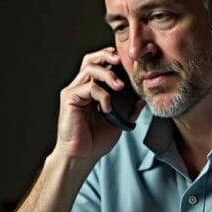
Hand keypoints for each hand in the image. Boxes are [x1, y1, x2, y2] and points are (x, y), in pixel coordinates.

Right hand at [54, 47, 143, 162]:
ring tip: (119, 86)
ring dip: (107, 74)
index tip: (127, 61)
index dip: (111, 59)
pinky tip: (107, 108)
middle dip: (106, 55)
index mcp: (91, 90)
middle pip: (91, 60)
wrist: (82, 156)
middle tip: (121, 60)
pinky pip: (89, 88)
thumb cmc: (96, 140)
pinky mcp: (69, 98)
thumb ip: (129, 109)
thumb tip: (142, 99)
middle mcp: (81, 87)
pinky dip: (102, 96)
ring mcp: (74, 92)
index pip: (99, 65)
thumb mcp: (119, 122)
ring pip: (90, 69)